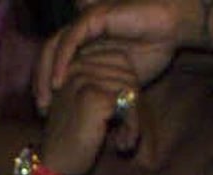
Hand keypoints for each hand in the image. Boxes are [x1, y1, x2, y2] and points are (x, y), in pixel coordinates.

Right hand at [36, 40, 141, 174]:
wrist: (55, 164)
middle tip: (129, 130)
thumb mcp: (90, 104)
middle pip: (128, 72)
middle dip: (134, 102)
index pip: (121, 59)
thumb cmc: (75, 137)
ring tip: (126, 138)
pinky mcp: (93, 99)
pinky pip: (128, 105)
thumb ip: (109, 86)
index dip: (129, 86)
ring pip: (130, 87)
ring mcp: (84, 81)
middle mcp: (77, 67)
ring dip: (135, 117)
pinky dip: (132, 126)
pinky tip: (123, 144)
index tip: (124, 113)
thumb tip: (137, 78)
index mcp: (75, 63)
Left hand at [37, 1, 188, 110]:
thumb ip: (109, 91)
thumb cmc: (154, 50)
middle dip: (40, 82)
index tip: (47, 112)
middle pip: (49, 56)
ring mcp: (86, 23)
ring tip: (45, 97)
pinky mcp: (93, 17)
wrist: (172, 26)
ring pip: (54, 47)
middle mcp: (82, 33)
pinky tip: (58, 81)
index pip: (56, 64)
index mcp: (87, 46)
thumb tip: (103, 119)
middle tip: (41, 108)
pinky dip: (61, 61)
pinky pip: (69, 39)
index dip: (47, 87)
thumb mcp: (125, 80)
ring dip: (45, 73)